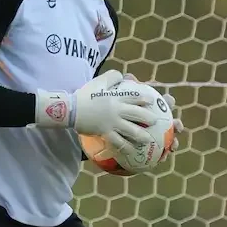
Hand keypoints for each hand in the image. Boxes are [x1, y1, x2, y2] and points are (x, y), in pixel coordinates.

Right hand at [34, 70, 155, 147]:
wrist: (71, 109)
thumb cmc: (84, 95)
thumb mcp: (98, 81)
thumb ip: (112, 77)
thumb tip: (122, 76)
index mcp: (116, 97)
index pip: (135, 97)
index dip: (145, 99)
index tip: (152, 101)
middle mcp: (117, 110)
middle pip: (137, 114)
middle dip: (148, 118)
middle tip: (155, 122)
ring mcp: (112, 123)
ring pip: (131, 130)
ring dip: (141, 136)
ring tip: (148, 140)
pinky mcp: (105, 133)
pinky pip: (118, 142)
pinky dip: (126, 147)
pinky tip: (131, 151)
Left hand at [123, 75, 183, 153]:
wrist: (114, 126)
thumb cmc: (121, 110)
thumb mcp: (121, 96)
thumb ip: (126, 86)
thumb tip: (129, 77)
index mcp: (154, 108)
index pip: (164, 102)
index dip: (169, 101)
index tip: (170, 101)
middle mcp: (159, 121)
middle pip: (171, 121)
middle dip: (176, 124)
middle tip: (177, 127)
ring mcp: (157, 134)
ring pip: (168, 138)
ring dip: (173, 141)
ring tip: (173, 146)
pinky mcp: (152, 147)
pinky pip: (159, 152)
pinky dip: (161, 155)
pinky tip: (161, 159)